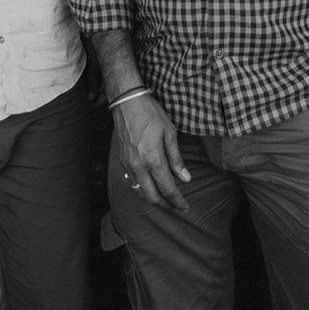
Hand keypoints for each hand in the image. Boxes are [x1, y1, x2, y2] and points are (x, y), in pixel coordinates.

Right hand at [115, 94, 191, 211]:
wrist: (127, 102)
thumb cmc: (150, 114)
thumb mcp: (169, 132)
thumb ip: (176, 159)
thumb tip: (185, 179)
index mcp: (153, 159)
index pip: (167, 188)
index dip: (177, 200)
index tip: (185, 206)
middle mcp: (139, 166)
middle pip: (152, 197)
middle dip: (166, 204)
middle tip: (177, 205)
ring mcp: (129, 165)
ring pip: (141, 192)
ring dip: (154, 198)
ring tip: (166, 198)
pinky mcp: (123, 161)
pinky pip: (133, 182)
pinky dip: (143, 189)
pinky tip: (151, 185)